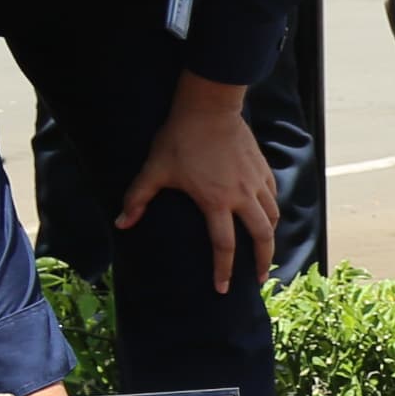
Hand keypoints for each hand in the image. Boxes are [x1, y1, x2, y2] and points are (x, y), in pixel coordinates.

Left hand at [120, 72, 275, 292]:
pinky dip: (272, 210)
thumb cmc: (180, 138)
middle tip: (262, 278)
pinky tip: (267, 214)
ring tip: (267, 249)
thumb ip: (138, 198)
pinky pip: (273, 196)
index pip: (224, 246)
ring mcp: (256, 182)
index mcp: (216, 202)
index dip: (223, 270)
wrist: (209, 107)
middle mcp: (242, 196)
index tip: (222, 288)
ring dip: (271, 237)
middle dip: (264, 261)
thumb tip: (121, 223)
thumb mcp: (155, 169)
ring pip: (273, 217)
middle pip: (263, 237)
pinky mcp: (262, 168)